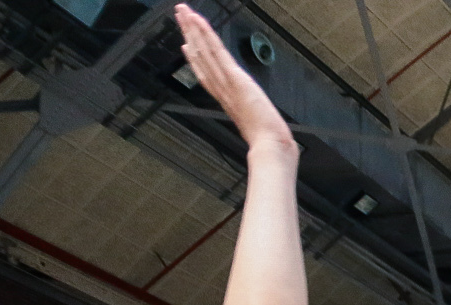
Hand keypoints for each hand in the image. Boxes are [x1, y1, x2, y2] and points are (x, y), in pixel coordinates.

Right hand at [176, 4, 293, 154]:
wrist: (270, 145)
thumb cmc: (267, 138)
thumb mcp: (255, 124)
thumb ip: (252, 116)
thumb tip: (258, 116)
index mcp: (226, 98)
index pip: (205, 73)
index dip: (194, 58)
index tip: (186, 44)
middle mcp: (221, 88)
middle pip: (200, 57)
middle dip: (189, 35)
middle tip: (179, 17)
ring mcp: (226, 82)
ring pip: (204, 50)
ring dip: (193, 28)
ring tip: (183, 11)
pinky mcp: (234, 77)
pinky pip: (217, 51)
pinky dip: (206, 34)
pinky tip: (199, 21)